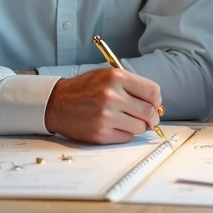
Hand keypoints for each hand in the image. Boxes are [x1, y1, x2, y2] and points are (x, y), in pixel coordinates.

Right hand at [44, 68, 161, 143]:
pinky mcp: (101, 134)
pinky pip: (127, 137)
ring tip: (126, 120)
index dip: (156, 100)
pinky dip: (125, 133)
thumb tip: (156, 104)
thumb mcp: (107, 76)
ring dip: (138, 126)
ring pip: (140, 127)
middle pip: (149, 112)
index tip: (154, 104)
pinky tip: (114, 126)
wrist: (56, 103)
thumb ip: (132, 86)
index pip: (153, 91)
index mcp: (115, 77)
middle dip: (152, 117)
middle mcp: (111, 96)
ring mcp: (106, 116)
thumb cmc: (84, 89)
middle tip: (148, 118)